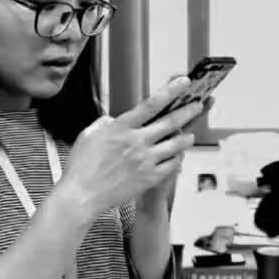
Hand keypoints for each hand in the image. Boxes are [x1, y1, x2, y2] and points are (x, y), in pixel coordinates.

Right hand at [61, 77, 203, 221]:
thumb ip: (105, 123)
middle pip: (170, 122)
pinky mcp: (148, 178)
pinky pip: (171, 165)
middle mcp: (136, 141)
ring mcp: (145, 161)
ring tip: (190, 135)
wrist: (81, 196)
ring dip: (186, 138)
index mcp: (121, 127)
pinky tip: (177, 156)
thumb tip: (115, 120)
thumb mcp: (88, 135)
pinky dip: (177, 159)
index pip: (152, 104)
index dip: (171, 90)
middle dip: (188, 111)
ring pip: (176, 145)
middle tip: (197, 105)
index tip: (183, 82)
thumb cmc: (81, 166)